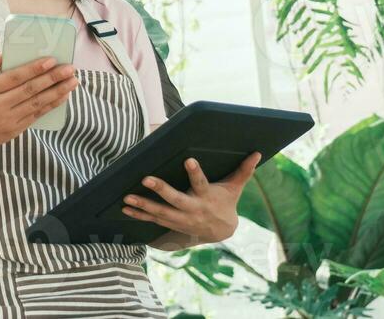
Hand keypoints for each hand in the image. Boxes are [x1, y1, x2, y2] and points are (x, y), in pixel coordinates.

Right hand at [0, 52, 78, 149]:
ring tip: (73, 82)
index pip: (14, 77)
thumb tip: (2, 55)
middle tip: (70, 69)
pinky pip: (36, 116)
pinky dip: (51, 106)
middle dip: (53, 78)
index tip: (51, 60)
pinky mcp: (14, 131)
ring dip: (58, 92)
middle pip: (30, 90)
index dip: (34, 69)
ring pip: (37, 104)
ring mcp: (7, 121)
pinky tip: (63, 96)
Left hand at [122, 153, 261, 244]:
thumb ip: (243, 170)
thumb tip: (258, 153)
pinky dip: (139, 216)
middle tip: (146, 178)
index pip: (201, 182)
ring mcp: (181, 219)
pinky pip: (153, 221)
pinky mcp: (172, 224)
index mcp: (207, 196)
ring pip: (161, 212)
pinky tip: (125, 209)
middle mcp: (193, 208)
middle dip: (161, 190)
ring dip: (143, 205)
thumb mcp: (235, 187)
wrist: (221, 231)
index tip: (188, 160)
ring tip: (127, 198)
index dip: (195, 172)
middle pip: (175, 200)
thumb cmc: (226, 202)